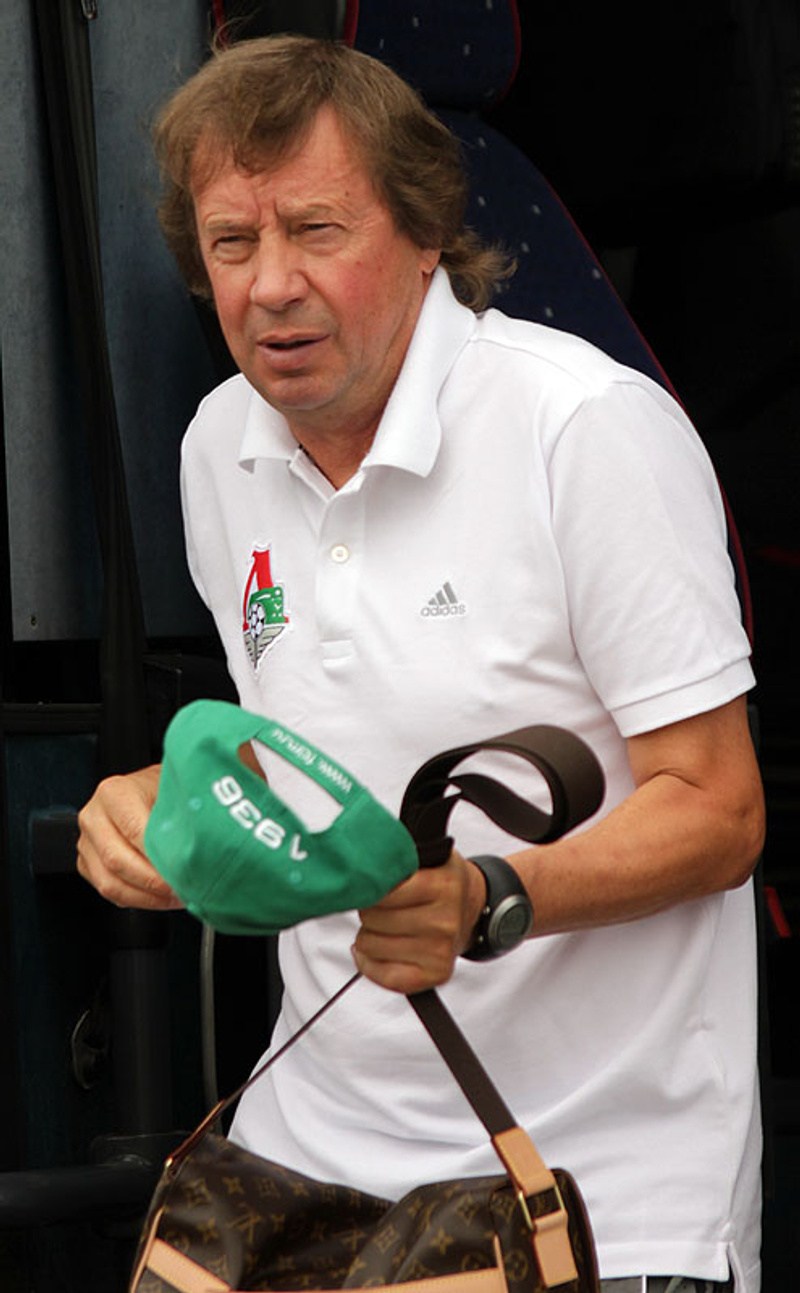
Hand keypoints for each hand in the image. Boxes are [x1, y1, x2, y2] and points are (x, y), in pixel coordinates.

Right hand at [76, 764, 182, 910]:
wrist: (150, 791)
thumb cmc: (164, 791)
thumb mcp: (176, 793)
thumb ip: (181, 817)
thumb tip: (195, 849)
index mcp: (114, 793)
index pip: (134, 830)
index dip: (159, 855)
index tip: (183, 870)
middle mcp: (93, 816)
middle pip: (117, 860)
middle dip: (153, 881)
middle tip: (183, 888)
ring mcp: (87, 842)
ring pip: (110, 882)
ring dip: (147, 896)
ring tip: (176, 896)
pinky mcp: (88, 864)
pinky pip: (110, 892)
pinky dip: (139, 900)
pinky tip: (163, 898)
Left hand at [352, 848, 485, 993]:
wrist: (471, 906)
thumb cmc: (441, 882)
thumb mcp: (425, 857)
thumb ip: (395, 858)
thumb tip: (358, 865)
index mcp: (442, 885)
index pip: (383, 891)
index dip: (368, 887)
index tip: (370, 884)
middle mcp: (444, 921)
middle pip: (372, 919)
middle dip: (369, 910)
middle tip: (381, 906)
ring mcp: (440, 951)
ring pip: (370, 946)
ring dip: (368, 935)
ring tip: (384, 925)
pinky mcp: (435, 974)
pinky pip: (384, 976)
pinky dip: (370, 963)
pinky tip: (376, 950)